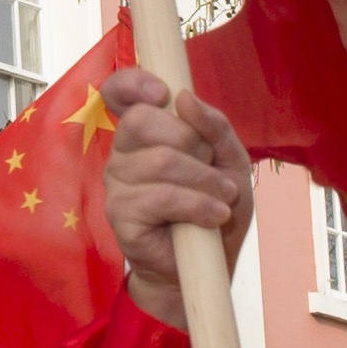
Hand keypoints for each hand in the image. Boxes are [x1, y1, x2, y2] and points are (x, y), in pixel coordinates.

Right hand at [90, 66, 256, 325]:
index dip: (133, 83)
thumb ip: (215, 127)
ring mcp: (117, 183)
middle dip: (192, 141)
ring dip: (205, 180)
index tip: (163, 93)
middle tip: (214, 167)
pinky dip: (197, 205)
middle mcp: (123, 152)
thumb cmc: (216, 208)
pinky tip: (213, 217)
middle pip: (143, 120)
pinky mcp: (120, 214)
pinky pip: (160, 196)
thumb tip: (185, 98)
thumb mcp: (230, 162)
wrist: (210, 265)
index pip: (118, 91)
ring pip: (160, 160)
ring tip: (225, 200)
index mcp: (144, 132)